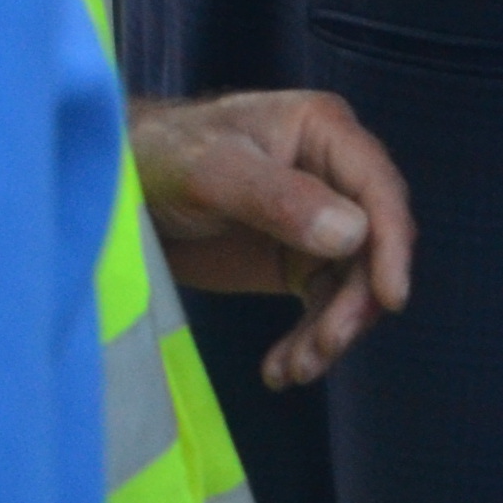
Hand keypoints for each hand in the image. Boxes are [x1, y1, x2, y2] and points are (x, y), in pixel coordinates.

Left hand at [131, 91, 415, 389]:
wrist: (111, 183)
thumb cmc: (159, 156)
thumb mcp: (213, 172)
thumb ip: (280, 198)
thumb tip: (353, 236)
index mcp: (325, 133)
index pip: (379, 191)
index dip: (391, 245)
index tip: (389, 299)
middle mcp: (333, 176)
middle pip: (372, 246)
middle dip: (352, 303)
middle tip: (323, 348)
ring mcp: (316, 220)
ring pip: (349, 283)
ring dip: (329, 330)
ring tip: (296, 369)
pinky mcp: (292, 258)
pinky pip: (318, 303)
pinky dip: (306, 339)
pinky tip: (281, 368)